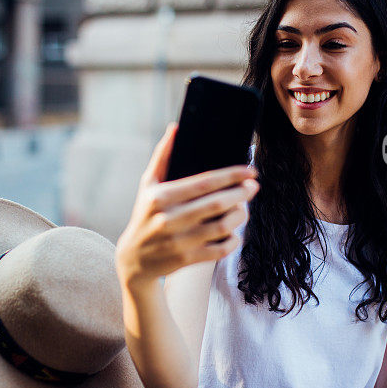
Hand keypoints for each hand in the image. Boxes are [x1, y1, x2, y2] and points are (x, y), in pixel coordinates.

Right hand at [115, 123, 258, 288]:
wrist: (133, 259)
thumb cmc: (145, 214)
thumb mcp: (148, 185)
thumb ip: (162, 156)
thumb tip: (176, 128)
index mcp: (160, 197)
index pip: (204, 182)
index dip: (231, 175)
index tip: (250, 171)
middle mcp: (169, 218)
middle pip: (217, 203)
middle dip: (241, 193)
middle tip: (253, 187)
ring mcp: (178, 241)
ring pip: (222, 226)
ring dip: (240, 216)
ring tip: (243, 208)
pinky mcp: (186, 259)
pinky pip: (220, 249)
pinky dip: (233, 240)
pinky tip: (234, 232)